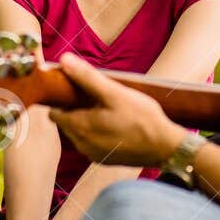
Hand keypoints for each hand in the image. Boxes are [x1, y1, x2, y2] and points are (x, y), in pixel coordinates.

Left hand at [47, 53, 185, 167]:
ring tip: (108, 109)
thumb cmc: (141, 119)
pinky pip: (92, 142)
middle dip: (76, 109)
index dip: (62, 99)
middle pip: (66, 122)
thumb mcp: (114, 93)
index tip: (75, 89)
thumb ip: (87, 77)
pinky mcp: (104, 159)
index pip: (54, 113)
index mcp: (79, 127)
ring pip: (79, 133)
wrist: (165, 148)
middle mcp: (81, 144)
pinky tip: (116, 124)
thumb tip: (64, 60)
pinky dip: (98, 133)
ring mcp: (93, 154)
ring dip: (87, 121)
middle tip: (96, 97)